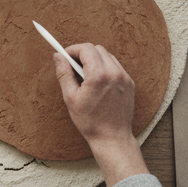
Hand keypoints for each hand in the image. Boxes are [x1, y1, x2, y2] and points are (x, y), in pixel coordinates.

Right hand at [55, 43, 149, 186]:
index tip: (65, 55)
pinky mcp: (130, 83)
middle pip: (97, 49)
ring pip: (107, 56)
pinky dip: (105, 68)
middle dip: (83, 54)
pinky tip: (98, 82)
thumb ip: (64, 74)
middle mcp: (114, 73)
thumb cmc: (90, 121)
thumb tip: (58, 56)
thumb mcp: (70, 98)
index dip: (73, 49)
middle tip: (73, 66)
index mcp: (99, 75)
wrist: (112, 138)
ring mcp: (124, 77)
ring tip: (86, 76)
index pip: (85, 48)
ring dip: (95, 60)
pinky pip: (116, 66)